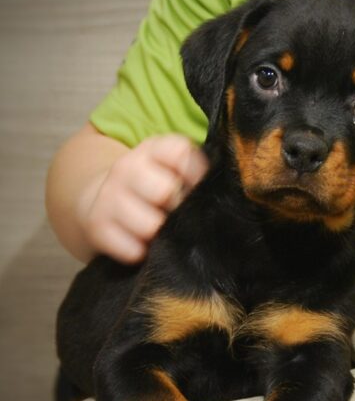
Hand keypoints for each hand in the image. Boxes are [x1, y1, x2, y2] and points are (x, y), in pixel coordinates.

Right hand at [77, 135, 208, 262]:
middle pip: (165, 190)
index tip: (196, 185)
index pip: (180, 152)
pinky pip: (131, 249)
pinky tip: (142, 244)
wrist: (104, 199)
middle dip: (178, 207)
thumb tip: (211, 189)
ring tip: (161, 230)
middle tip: (176, 213)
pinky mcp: (96, 225)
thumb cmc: (153, 185)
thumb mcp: (172, 167)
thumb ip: (194, 170)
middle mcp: (127, 167)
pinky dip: (141, 252)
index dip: (195, 172)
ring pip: (150, 225)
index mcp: (152, 148)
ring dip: (160, 234)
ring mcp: (109, 195)